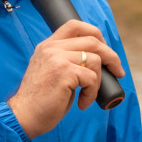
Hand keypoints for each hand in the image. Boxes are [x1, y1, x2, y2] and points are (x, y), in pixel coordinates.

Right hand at [7, 20, 124, 138]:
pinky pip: (92, 78)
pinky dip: (92, 93)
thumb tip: (97, 59)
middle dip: (111, 56)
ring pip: (94, 60)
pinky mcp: (64, 72)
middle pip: (92, 40)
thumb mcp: (52, 71)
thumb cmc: (41, 100)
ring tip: (87, 95)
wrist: (24, 116)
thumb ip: (67, 60)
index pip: (75, 25)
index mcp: (48, 45)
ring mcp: (57, 58)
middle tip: (117, 71)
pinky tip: (82, 103)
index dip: (96, 34)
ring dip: (98, 81)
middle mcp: (52, 48)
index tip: (105, 50)